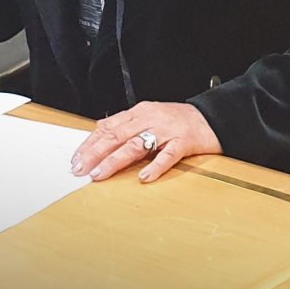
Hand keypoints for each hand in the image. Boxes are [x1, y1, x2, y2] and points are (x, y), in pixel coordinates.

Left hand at [70, 101, 220, 182]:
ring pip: (137, 145)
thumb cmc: (179, 121)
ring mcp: (168, 130)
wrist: (213, 118)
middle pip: (118, 135)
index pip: (109, 127)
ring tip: (101, 173)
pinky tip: (144, 177)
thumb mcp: (150, 116)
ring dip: (116, 160)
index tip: (76, 158)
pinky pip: (168, 155)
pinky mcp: (184, 142)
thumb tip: (100, 132)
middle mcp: (151, 118)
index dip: (90, 143)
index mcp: (140, 112)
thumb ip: (127, 124)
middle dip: (95, 153)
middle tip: (81, 169)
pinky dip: (155, 166)